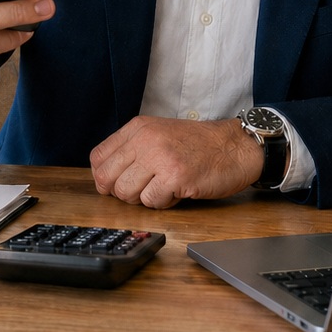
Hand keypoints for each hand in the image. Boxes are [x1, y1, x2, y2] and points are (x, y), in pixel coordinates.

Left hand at [89, 116, 262, 207]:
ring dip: (143, 198)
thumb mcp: (158, 134)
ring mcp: (159, 157)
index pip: (98, 157)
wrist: (233, 146)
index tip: (117, 183)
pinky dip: (163, 203)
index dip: (104, 177)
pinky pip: (151, 201)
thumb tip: (105, 176)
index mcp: (137, 128)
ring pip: (126, 192)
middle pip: (107, 178)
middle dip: (121, 192)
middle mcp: (145, 139)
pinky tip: (177, 191)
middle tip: (141, 190)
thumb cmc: (198, 145)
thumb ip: (132, 149)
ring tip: (162, 188)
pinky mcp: (175, 176)